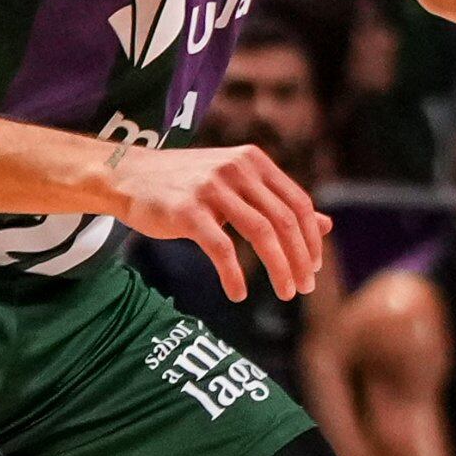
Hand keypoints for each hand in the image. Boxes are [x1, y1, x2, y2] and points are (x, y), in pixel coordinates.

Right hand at [109, 142, 328, 302]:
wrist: (128, 175)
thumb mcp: (236, 184)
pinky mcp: (187, 211)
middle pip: (284, 220)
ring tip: (285, 294)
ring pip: (261, 233)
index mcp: (253, 161)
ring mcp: (212, 188)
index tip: (314, 267)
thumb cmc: (186, 184)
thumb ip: (277, 202)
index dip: (311, 239)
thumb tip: (327, 225)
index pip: (298, 203)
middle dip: (300, 259)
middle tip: (304, 288)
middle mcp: (237, 170)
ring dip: (279, 268)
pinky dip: (234, 275)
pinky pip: (222, 249)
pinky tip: (238, 294)